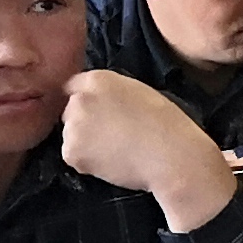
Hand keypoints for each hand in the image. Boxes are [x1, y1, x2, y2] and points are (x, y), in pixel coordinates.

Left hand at [60, 69, 236, 230]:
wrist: (171, 156)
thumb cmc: (168, 124)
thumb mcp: (141, 92)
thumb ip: (114, 92)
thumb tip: (102, 102)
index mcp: (99, 79)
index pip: (75, 86)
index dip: (89, 101)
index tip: (101, 113)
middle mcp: (79, 99)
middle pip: (70, 111)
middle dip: (85, 122)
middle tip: (112, 135)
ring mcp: (73, 126)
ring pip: (71, 135)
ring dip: (85, 143)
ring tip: (115, 150)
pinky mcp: (71, 152)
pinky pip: (74, 157)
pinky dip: (88, 162)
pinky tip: (111, 162)